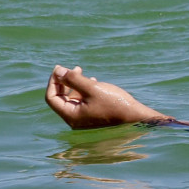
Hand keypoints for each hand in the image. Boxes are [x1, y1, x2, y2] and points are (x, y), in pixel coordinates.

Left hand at [45, 65, 167, 128]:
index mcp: (71, 116)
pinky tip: (92, 82)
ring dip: (74, 85)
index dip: (53, 81)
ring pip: (72, 99)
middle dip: (64, 81)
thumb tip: (58, 71)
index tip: (60, 68)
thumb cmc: (115, 103)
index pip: (52, 98)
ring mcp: (84, 120)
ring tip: (81, 72)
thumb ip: (73, 79)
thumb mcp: (93, 88)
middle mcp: (75, 120)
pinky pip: (81, 102)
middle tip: (72, 68)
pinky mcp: (93, 117)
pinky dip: (82, 91)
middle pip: (60, 98)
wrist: (137, 117)